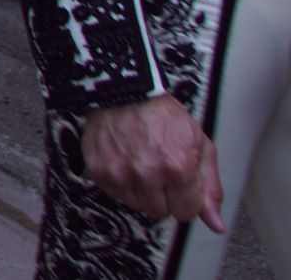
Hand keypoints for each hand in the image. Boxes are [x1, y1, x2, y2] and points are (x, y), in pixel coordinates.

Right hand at [83, 95, 225, 231]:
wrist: (123, 90)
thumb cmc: (162, 115)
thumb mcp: (199, 145)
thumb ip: (210, 188)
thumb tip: (217, 224)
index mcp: (178, 168)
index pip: (186, 212)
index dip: (185, 197)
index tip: (180, 181)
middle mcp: (148, 173)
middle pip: (160, 212)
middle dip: (163, 196)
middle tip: (159, 169)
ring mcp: (120, 173)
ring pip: (137, 205)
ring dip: (141, 190)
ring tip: (141, 163)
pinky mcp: (99, 170)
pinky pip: (115, 194)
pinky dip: (122, 182)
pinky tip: (125, 161)